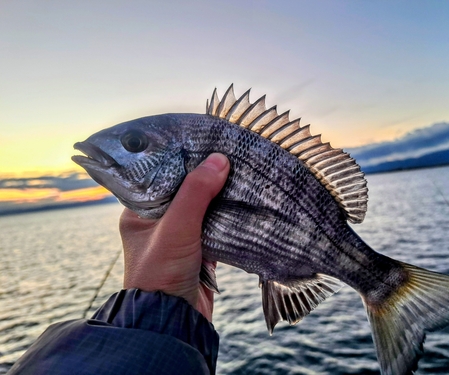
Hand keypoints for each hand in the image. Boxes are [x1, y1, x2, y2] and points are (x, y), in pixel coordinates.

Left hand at [119, 153, 229, 320]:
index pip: (158, 174)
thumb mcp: (175, 229)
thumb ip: (195, 194)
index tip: (200, 139)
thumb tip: (220, 159)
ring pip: (202, 204)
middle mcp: (158, 221)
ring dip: (218, 191)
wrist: (174, 323)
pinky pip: (215, 222)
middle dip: (203, 172)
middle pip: (183, 187)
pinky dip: (228, 212)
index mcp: (139, 212)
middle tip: (225, 150)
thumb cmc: (160, 275)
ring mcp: (180, 235)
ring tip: (238, 167)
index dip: (178, 157)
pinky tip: (243, 197)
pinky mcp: (199, 248)